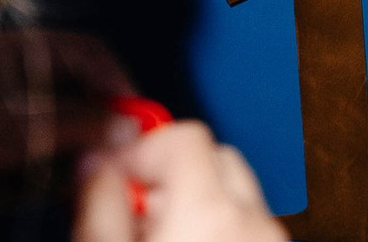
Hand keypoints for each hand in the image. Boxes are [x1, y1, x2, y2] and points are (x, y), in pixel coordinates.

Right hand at [73, 116, 283, 241]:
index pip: (184, 135)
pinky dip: (220, 229)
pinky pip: (248, 224)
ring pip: (234, 194)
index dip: (142, 147)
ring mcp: (272, 240)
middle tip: (133, 211)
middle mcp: (254, 222)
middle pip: (214, 158)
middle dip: (171, 176)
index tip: (114, 173)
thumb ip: (98, 205)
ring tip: (157, 237)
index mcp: (209, 213)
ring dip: (197, 205)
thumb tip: (95, 162)